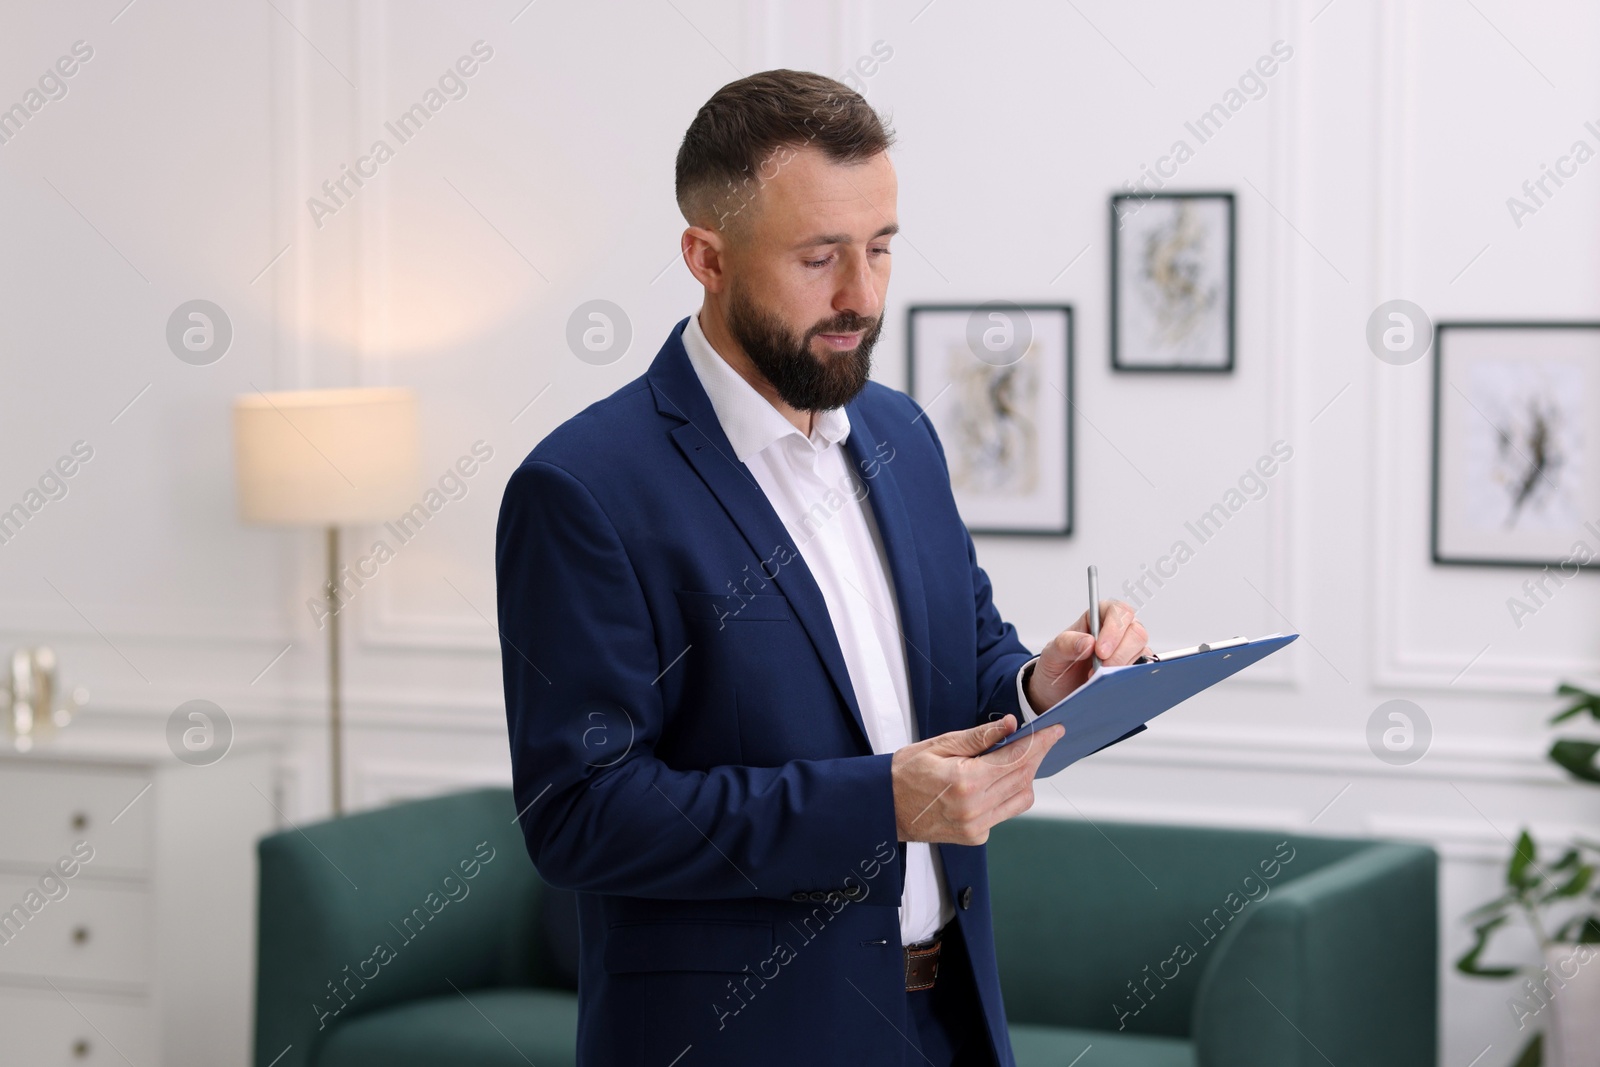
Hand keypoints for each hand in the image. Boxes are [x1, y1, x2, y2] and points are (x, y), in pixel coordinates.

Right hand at [891, 716, 1064, 844]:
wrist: (883, 808)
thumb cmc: (905, 773)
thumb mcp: (938, 745)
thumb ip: (978, 737)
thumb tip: (1009, 724)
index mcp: (966, 781)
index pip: (1016, 758)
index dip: (1039, 742)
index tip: (1055, 730)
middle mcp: (975, 808)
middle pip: (1023, 777)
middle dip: (1036, 755)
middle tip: (1040, 738)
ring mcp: (976, 827)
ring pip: (1021, 799)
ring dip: (1024, 776)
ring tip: (1013, 758)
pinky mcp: (975, 837)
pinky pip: (1005, 812)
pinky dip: (1007, 794)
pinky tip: (992, 781)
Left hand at [1024, 599, 1150, 713]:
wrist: (1057, 695)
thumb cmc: (1056, 668)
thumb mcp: (1051, 655)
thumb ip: (1065, 644)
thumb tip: (1088, 641)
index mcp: (1096, 619)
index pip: (1117, 611)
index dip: (1114, 628)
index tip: (1100, 651)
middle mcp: (1116, 632)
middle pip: (1135, 630)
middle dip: (1121, 652)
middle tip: (1102, 668)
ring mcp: (1127, 651)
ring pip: (1142, 650)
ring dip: (1123, 666)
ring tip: (1100, 678)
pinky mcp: (1133, 669)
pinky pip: (1143, 670)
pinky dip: (1130, 677)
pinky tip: (1113, 684)